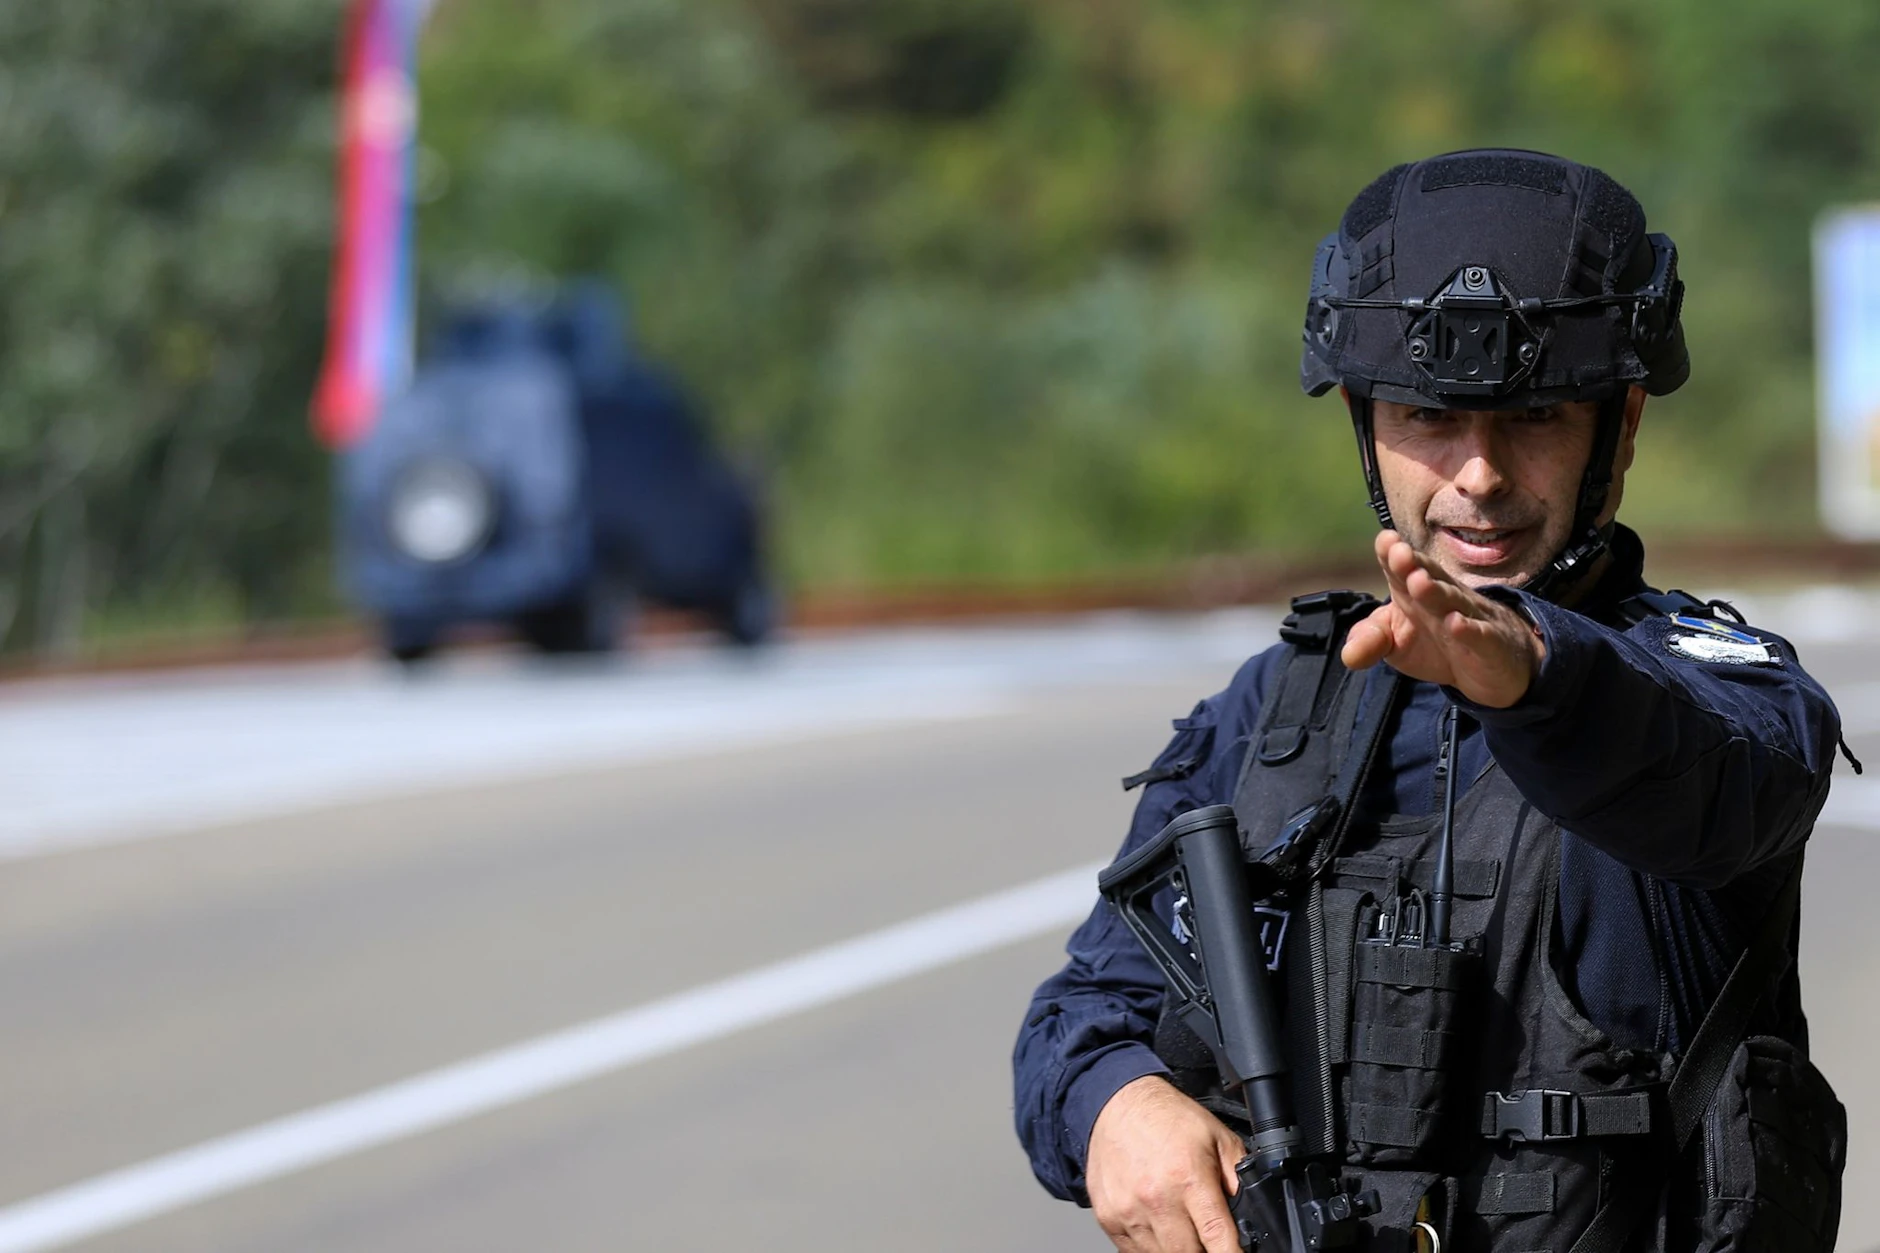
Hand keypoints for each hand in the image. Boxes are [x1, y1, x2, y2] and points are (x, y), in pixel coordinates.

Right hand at [1086, 1076, 1247, 1252]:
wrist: (1117, 1104)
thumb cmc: (1166, 1118)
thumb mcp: (1217, 1138)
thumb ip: (1239, 1177)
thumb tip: (1252, 1214)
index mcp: (1189, 1178)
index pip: (1217, 1237)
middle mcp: (1156, 1198)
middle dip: (1204, 1251)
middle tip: (1207, 1236)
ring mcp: (1129, 1211)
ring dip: (1177, 1248)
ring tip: (1181, 1225)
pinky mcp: (1108, 1217)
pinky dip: (1151, 1247)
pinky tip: (1158, 1225)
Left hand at [1340, 531, 1545, 708]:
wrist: (1495, 665)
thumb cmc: (1439, 644)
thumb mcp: (1396, 645)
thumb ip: (1371, 641)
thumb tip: (1347, 656)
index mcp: (1416, 591)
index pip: (1403, 568)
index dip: (1393, 554)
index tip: (1385, 541)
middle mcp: (1444, 597)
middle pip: (1428, 576)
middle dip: (1413, 564)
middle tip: (1399, 551)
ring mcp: (1470, 618)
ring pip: (1452, 601)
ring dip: (1435, 591)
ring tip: (1419, 581)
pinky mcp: (1490, 644)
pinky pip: (1479, 634)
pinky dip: (1468, 629)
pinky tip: (1455, 623)